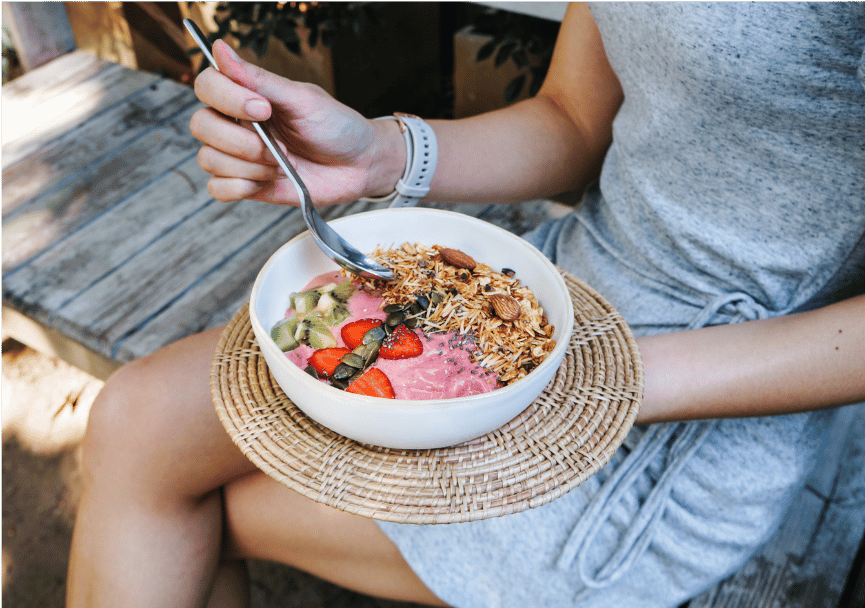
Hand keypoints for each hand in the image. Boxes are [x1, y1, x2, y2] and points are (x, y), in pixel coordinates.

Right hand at [190, 40, 402, 205]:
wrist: (361, 165)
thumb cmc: (336, 127)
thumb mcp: (302, 99)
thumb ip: (260, 79)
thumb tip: (220, 48)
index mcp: (247, 95)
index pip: (208, 86)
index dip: (228, 98)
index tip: (264, 109)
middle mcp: (237, 124)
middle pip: (201, 125)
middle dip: (241, 141)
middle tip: (278, 146)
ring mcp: (240, 156)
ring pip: (209, 159)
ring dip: (249, 166)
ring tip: (282, 164)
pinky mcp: (248, 185)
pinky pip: (217, 189)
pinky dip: (239, 186)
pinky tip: (266, 181)